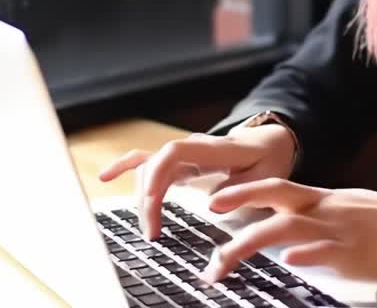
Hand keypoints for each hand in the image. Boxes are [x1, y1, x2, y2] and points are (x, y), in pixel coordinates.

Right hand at [97, 125, 296, 239]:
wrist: (270, 143)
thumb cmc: (267, 161)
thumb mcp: (266, 176)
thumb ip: (242, 189)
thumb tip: (211, 203)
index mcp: (214, 148)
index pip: (174, 152)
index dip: (157, 176)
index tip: (152, 206)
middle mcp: (193, 147)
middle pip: (157, 165)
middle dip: (147, 199)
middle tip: (152, 233)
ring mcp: (183, 152)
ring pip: (150, 168)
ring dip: (142, 197)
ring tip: (147, 227)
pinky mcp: (178, 160)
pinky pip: (147, 159)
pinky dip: (126, 166)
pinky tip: (106, 176)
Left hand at [202, 179, 376, 282]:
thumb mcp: (356, 212)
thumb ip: (326, 219)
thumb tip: (299, 235)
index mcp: (327, 200)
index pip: (278, 188)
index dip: (244, 191)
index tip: (214, 200)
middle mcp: (328, 210)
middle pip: (275, 196)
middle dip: (239, 200)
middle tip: (208, 209)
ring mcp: (341, 230)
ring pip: (287, 228)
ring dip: (249, 244)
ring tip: (221, 261)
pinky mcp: (358, 253)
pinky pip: (327, 251)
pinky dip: (306, 254)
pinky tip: (288, 260)